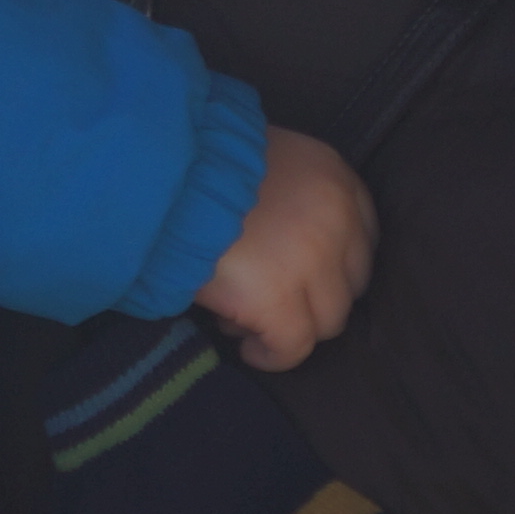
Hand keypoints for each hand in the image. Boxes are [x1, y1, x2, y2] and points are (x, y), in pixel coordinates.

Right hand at [193, 128, 374, 373]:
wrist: (151, 173)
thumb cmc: (194, 166)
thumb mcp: (258, 159)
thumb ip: (291, 192)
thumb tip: (292, 248)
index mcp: (332, 173)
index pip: (363, 237)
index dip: (332, 265)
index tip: (303, 277)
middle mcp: (335, 216)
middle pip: (349, 284)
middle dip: (312, 298)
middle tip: (269, 299)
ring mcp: (311, 260)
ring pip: (327, 321)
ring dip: (292, 326)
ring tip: (247, 319)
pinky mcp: (278, 297)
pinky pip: (293, 346)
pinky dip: (273, 354)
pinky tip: (249, 348)